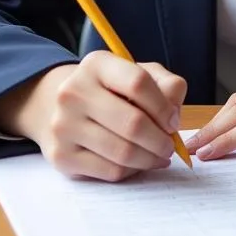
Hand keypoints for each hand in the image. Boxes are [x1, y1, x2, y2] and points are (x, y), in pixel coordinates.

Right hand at [0, 54, 186, 182]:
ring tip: (159, 156)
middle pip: (132, 123)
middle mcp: (73, 92)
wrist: (61, 107)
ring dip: (150, 159)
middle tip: (169, 146)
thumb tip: (173, 116)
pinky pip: (109, 171)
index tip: (173, 121)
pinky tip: (137, 163)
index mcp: (96, 64)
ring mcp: (63, 125)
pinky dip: (131, 171)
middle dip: (161, 140)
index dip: (164, 106)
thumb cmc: (112, 90)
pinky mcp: (61, 156)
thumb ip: (167, 85)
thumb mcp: (140, 73)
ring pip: (123, 152)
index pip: (138, 83)